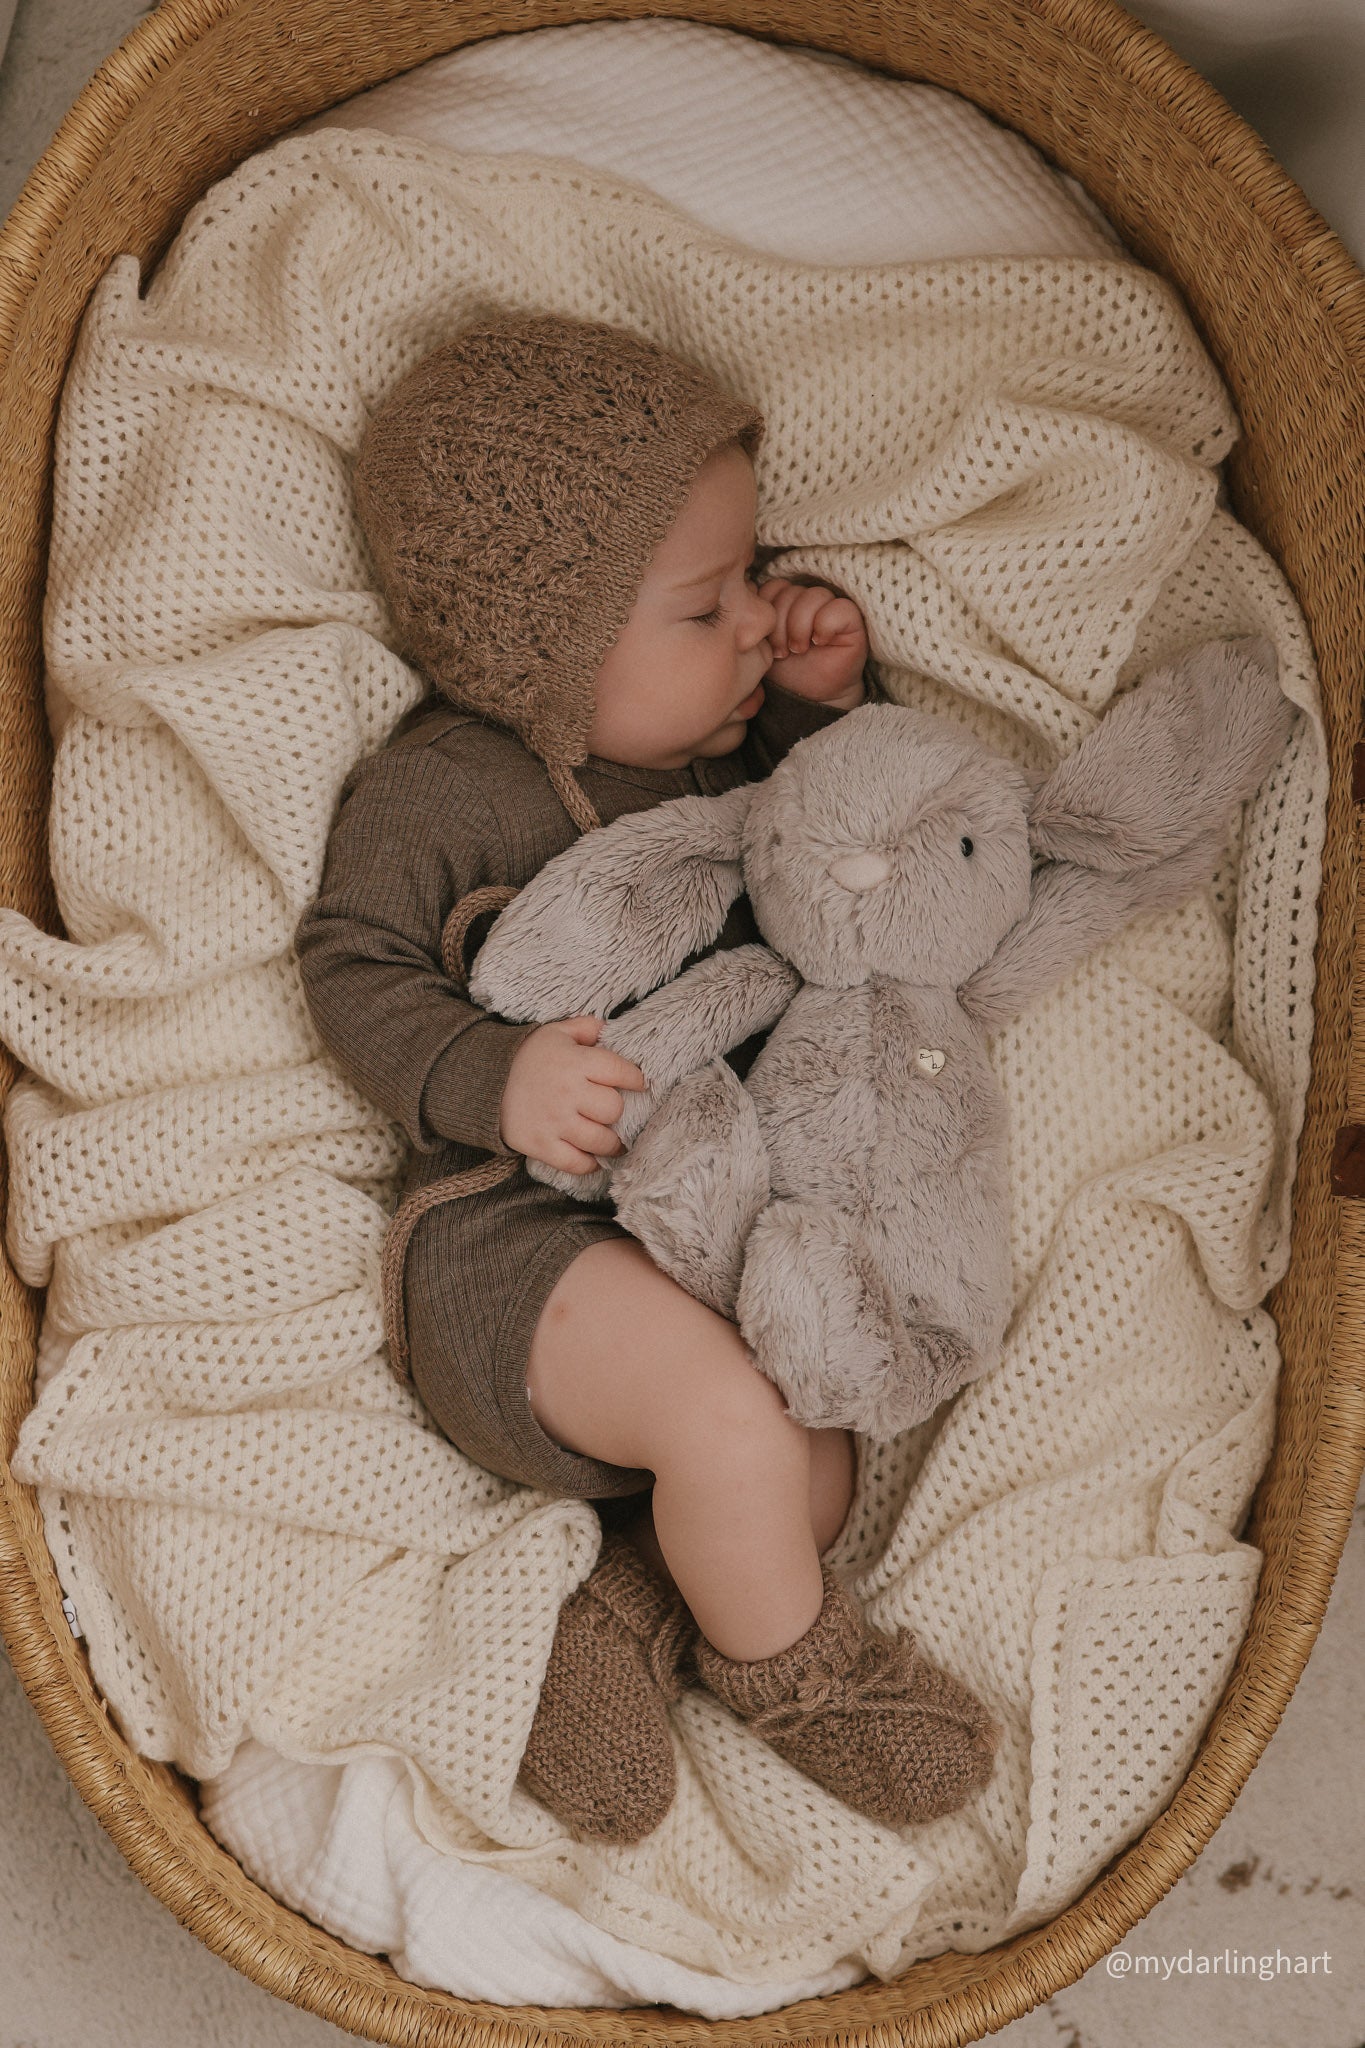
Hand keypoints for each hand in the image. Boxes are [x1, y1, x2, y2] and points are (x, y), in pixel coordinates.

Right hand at [499, 1016, 647, 1174]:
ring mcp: (554, 1122)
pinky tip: (593, 1158)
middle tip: (611, 1112)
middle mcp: (568, 1093)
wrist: (482, 1081)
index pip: (621, 1071)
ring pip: (601, 1140)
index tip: (637, 1084)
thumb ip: (586, 1027)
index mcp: (575, 1062)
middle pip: (614, 1109)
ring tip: (612, 1141)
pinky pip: (577, 1163)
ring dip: (611, 1143)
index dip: (635, 1079)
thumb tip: (611, 1030)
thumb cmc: (526, 1057)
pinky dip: (589, 1165)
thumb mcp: (555, 1033)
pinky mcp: (541, 1145)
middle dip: (615, 1110)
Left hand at [759, 578, 868, 708]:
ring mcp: (832, 606)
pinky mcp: (852, 619)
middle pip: (791, 591)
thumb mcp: (764, 644)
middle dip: (781, 625)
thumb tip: (750, 595)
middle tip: (782, 651)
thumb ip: (759, 618)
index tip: (768, 643)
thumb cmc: (788, 670)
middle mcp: (810, 599)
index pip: (774, 586)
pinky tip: (820, 643)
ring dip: (800, 627)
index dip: (768, 612)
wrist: (810, 696)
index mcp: (788, 600)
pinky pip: (839, 608)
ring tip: (799, 649)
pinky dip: (825, 626)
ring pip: (813, 596)